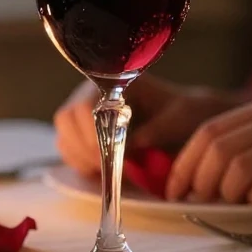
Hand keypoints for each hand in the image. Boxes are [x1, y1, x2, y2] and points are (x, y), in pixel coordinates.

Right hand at [53, 75, 233, 177]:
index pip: (84, 103)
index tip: (108, 153)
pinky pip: (68, 148)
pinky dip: (80, 163)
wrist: (186, 118)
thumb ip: (153, 131)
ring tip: (107, 169)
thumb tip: (126, 147)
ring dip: (81, 157)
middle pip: (66, 117)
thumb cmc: (184, 114)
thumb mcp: (176, 120)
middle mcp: (94, 92)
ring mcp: (86, 112)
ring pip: (64, 134)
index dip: (90, 131)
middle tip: (108, 165)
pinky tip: (100, 169)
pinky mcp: (84, 132)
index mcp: (116, 81)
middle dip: (84, 147)